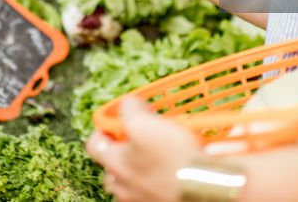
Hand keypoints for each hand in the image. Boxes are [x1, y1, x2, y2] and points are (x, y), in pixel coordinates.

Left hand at [87, 99, 201, 201]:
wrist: (202, 186)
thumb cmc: (171, 157)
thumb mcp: (144, 123)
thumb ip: (130, 110)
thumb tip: (128, 104)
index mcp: (114, 164)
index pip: (95, 143)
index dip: (104, 128)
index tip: (115, 120)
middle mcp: (122, 187)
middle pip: (113, 165)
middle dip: (123, 150)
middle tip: (140, 138)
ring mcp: (140, 199)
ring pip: (132, 179)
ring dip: (140, 167)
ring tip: (159, 155)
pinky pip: (151, 188)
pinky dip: (157, 179)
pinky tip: (171, 170)